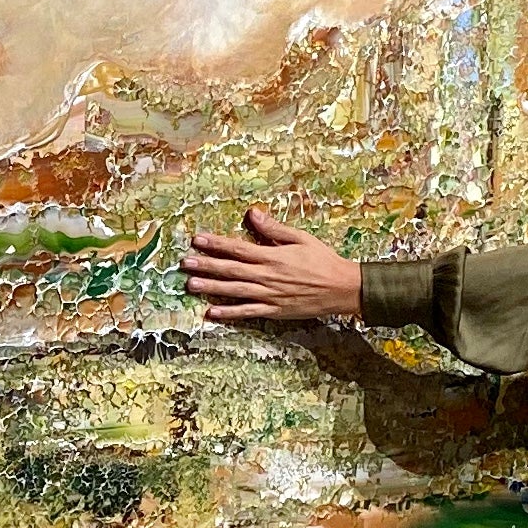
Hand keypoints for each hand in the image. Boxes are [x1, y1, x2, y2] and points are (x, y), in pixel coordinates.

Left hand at [183, 205, 362, 325]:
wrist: (342, 288)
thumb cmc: (323, 260)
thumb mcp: (300, 238)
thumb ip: (274, 228)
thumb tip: (252, 213)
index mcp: (272, 256)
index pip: (238, 248)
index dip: (216, 244)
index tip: (197, 239)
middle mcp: (267, 276)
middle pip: (231, 270)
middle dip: (206, 266)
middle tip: (185, 263)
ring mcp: (269, 295)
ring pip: (235, 291)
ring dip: (211, 288)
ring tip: (190, 285)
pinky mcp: (274, 310)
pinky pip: (248, 312)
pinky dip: (229, 313)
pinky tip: (212, 313)